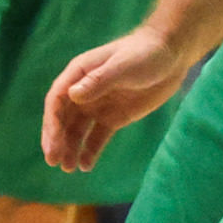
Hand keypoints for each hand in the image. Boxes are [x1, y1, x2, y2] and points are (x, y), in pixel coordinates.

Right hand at [45, 22, 199, 173]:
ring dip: (70, 148)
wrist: (170, 57)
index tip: (52, 144)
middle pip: (63, 118)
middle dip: (56, 140)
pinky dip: (90, 151)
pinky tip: (85, 166)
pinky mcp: (113, 117)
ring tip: (68, 168)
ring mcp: (98, 105)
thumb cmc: (144, 54)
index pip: (57, 101)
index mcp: (79, 74)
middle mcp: (83, 91)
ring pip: (77, 131)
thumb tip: (72, 95)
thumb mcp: (122, 66)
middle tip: (53, 161)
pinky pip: (97, 137)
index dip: (52, 123)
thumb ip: (98, 81)